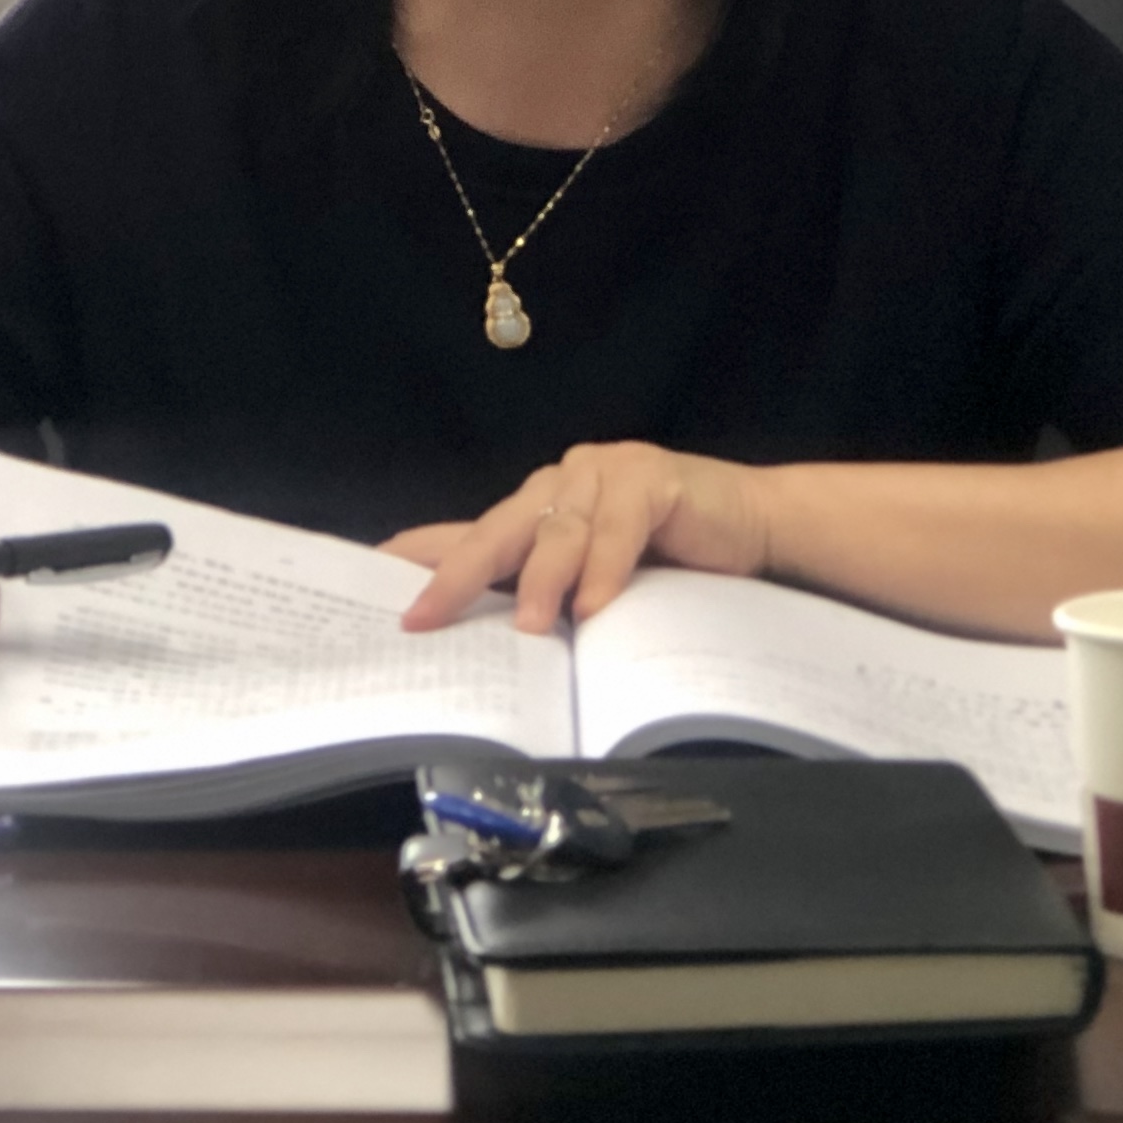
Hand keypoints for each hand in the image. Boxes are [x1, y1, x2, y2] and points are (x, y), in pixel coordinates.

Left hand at [388, 441, 772, 636]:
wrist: (753, 523)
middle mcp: (561, 483)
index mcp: (539, 508)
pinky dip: (606, 568)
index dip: (420, 554)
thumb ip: (548, 598)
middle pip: (498, 530)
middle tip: (426, 616)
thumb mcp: (596, 582)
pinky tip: (598, 605)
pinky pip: (619, 527)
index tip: (370, 580)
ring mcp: (605, 474)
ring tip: (534, 630)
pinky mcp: (652, 479)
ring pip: (559, 531)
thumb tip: (490, 648)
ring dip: (544, 582)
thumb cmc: (670, 558)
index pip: (468, 531)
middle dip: (458, 575)